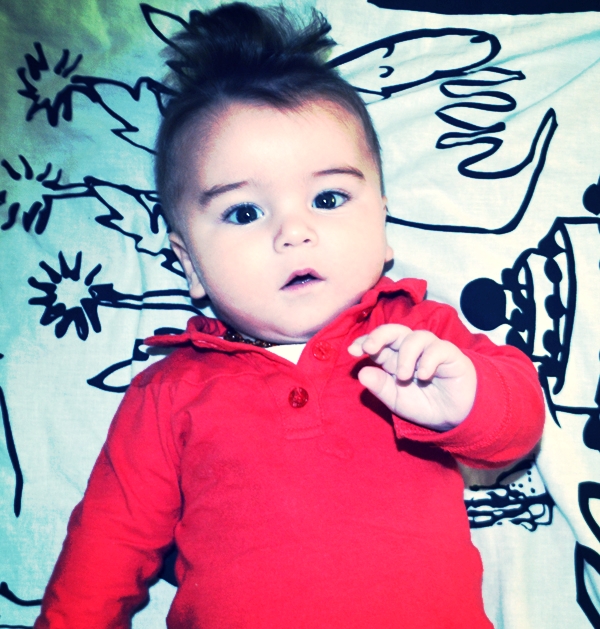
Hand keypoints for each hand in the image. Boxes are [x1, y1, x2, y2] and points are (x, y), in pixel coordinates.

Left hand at [348, 324, 476, 430]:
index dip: (364, 342)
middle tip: (369, 349)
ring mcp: (430, 350)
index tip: (352, 351)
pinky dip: (428, 360)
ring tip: (403, 376)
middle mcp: (410, 350)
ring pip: (415, 337)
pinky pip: (437, 348)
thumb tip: (362, 373)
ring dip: (406, 356)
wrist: (455, 416)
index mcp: (393, 358)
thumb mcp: (397, 400)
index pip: (377, 343)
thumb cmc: (424, 404)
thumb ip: (380, 387)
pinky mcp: (450, 354)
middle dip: (379, 335)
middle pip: (394, 331)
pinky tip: (423, 376)